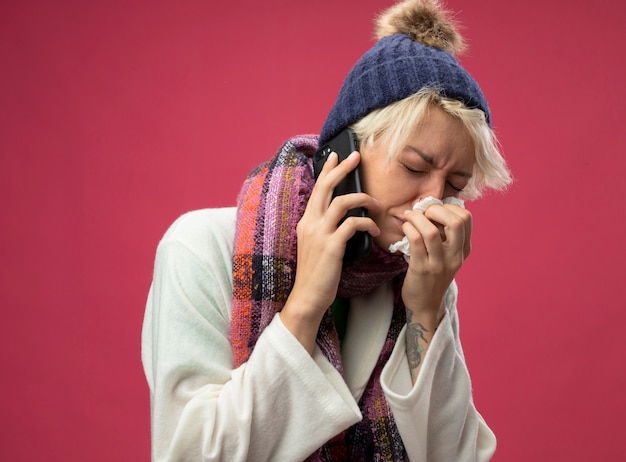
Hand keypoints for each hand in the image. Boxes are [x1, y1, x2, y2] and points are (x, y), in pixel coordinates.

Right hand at [280, 151, 380, 351]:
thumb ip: (325, 229)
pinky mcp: (332, 246)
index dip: (328, 170)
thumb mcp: (316, 245)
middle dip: (342, 169)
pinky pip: (353, 225)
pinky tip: (375, 231)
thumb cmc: (316, 273)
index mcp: (306, 221)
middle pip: (326, 187)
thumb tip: (344, 217)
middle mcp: (310, 223)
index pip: (317, 189)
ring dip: (363, 199)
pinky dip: (367, 223)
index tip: (338, 156)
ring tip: (377, 205)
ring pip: (342, 202)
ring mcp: (320, 234)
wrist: (307, 297)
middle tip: (356, 157)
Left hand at [400, 203, 471, 320]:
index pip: (466, 218)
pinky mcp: (422, 269)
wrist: (425, 304)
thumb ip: (445, 235)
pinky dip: (408, 228)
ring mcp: (439, 264)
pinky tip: (405, 228)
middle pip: (456, 221)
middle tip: (423, 212)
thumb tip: (431, 207)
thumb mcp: (447, 256)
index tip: (434, 210)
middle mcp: (455, 256)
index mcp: (464, 250)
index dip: (448, 207)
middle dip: (436, 209)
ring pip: (430, 231)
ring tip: (409, 216)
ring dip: (416, 218)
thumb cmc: (433, 275)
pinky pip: (415, 241)